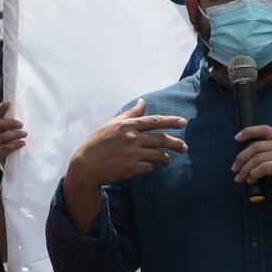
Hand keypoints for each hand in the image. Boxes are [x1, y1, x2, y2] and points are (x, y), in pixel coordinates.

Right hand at [0, 102, 26, 163]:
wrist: (17, 166)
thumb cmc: (22, 148)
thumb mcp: (23, 136)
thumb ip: (26, 129)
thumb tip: (43, 118)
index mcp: (2, 127)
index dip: (2, 108)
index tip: (9, 103)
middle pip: (0, 124)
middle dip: (11, 123)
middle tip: (22, 125)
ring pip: (2, 136)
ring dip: (14, 135)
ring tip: (25, 136)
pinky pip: (2, 148)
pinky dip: (13, 145)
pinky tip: (22, 144)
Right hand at [66, 99, 186, 189]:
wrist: (86, 165)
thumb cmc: (98, 142)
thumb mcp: (112, 124)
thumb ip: (130, 114)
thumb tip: (143, 102)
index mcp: (128, 125)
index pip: (155, 121)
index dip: (171, 121)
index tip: (184, 122)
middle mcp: (132, 138)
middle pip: (161, 139)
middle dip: (176, 143)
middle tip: (185, 147)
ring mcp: (132, 154)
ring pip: (158, 155)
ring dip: (165, 158)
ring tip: (167, 161)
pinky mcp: (131, 168)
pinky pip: (149, 168)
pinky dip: (150, 167)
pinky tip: (148, 167)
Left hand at [232, 125, 271, 208]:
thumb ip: (270, 155)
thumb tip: (248, 158)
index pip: (264, 129)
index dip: (248, 132)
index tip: (236, 138)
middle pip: (256, 145)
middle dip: (242, 158)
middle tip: (235, 169)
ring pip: (257, 158)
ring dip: (245, 169)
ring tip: (241, 178)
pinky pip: (263, 167)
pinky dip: (253, 174)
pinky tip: (252, 180)